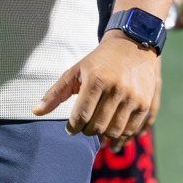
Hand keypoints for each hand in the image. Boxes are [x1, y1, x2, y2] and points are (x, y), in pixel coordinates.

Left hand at [33, 31, 160, 144]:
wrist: (132, 46)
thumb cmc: (98, 61)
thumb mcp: (75, 71)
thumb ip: (55, 93)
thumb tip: (35, 111)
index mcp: (97, 80)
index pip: (82, 115)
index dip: (73, 127)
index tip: (69, 129)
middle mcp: (117, 90)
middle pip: (98, 126)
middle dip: (87, 131)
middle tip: (83, 127)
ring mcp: (134, 98)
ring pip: (115, 131)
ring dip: (103, 136)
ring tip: (96, 129)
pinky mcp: (146, 105)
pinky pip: (132, 131)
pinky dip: (120, 136)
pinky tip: (112, 132)